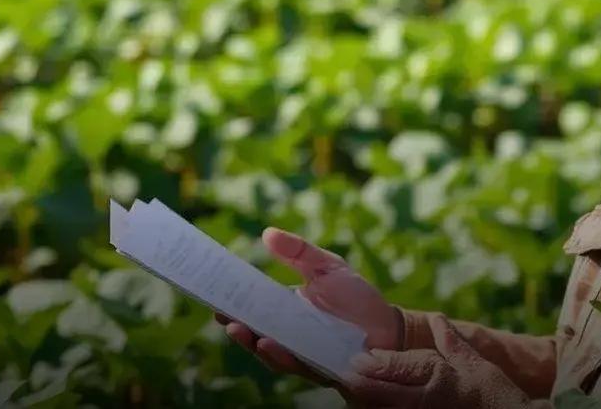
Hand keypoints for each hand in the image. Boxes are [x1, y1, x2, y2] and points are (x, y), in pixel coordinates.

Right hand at [215, 227, 401, 382]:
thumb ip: (299, 252)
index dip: (231, 299)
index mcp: (285, 308)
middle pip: (255, 331)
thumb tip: (267, 233)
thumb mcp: (327, 267)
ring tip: (240, 330)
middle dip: (236, 324)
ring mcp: (302, 352)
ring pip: (270, 352)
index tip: (211, 290)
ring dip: (253, 343)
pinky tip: (272, 344)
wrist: (389, 328)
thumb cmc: (356, 297)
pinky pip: (297, 364)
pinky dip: (282, 356)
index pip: (252, 305)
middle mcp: (288, 333)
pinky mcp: (319, 366)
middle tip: (220, 314)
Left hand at [343, 314, 530, 408]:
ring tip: (350, 392)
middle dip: (362, 384)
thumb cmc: (493, 392)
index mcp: (438, 376)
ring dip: (368, 401)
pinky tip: (371, 406)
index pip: (399, 368)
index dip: (376, 363)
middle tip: (345, 376)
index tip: (356, 358)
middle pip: (384, 392)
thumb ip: (450, 341)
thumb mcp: (473, 362)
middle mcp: (426, 398)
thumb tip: (436, 319)